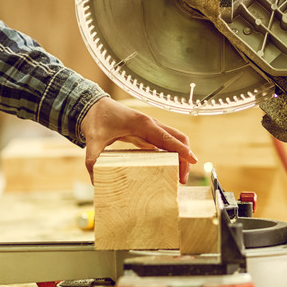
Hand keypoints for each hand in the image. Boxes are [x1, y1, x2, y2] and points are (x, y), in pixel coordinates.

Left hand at [81, 97, 196, 183]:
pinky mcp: (147, 132)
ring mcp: (150, 127)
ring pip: (174, 139)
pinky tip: (169, 167)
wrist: (93, 105)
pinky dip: (172, 153)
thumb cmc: (96, 119)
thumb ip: (93, 159)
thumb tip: (95, 180)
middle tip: (182, 180)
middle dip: (185, 157)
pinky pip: (166, 142)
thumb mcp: (93, 140)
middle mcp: (150, 124)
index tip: (193, 161)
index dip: (182, 150)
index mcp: (142, 124)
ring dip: (181, 155)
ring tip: (178, 177)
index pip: (168, 138)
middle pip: (178, 138)